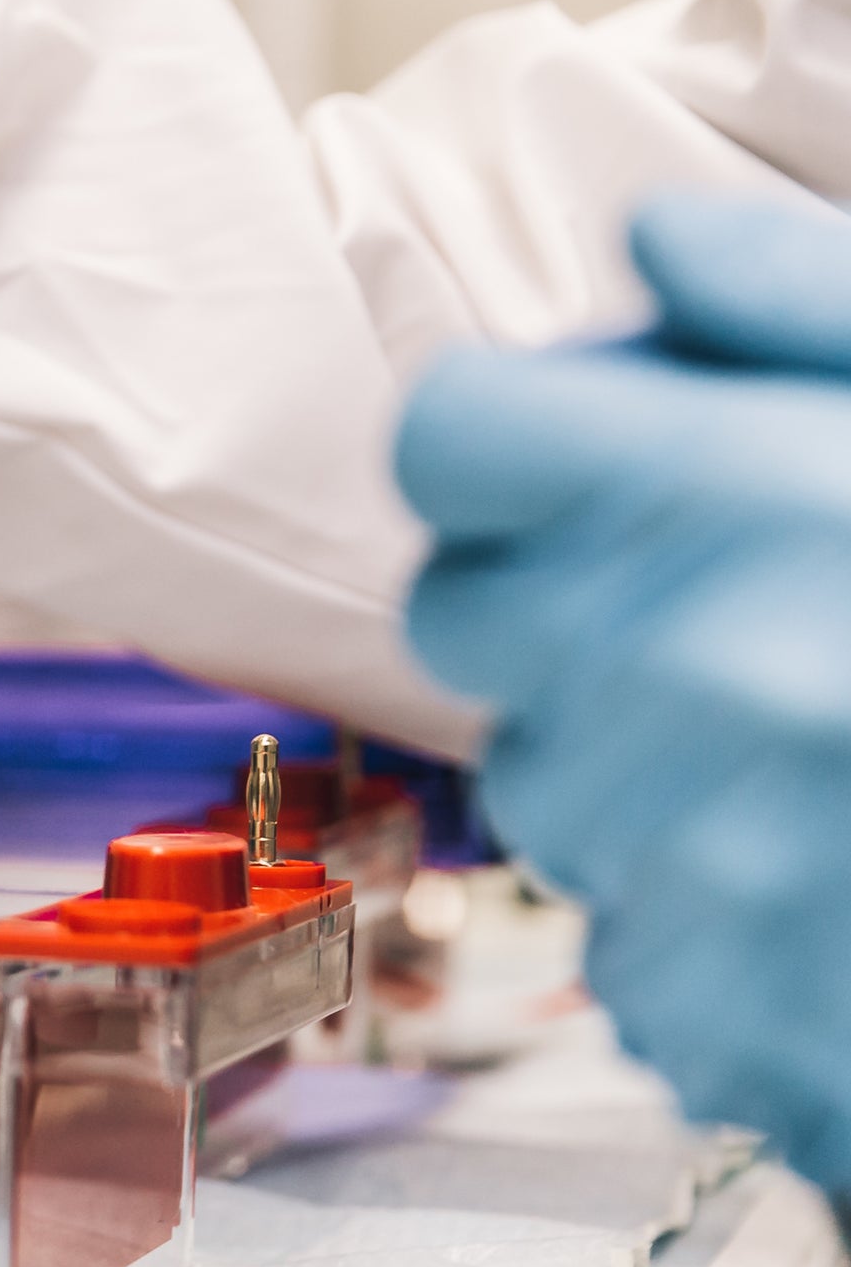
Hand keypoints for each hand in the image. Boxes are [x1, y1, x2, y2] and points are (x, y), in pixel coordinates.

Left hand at [397, 196, 850, 1182]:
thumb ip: (811, 303)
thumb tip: (659, 248)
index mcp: (733, 495)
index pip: (453, 441)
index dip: (517, 441)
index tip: (595, 458)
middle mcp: (684, 678)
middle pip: (465, 619)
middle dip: (562, 599)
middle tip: (730, 603)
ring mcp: (694, 867)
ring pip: (546, 789)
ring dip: (644, 766)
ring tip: (827, 754)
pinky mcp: (726, 1018)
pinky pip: (636, 948)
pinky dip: (718, 923)